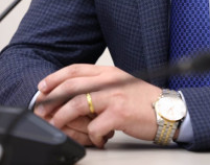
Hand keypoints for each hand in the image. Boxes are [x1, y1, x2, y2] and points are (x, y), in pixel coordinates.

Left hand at [33, 64, 162, 147]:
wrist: (168, 110)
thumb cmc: (144, 101)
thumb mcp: (121, 85)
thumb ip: (101, 86)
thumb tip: (76, 95)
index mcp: (109, 72)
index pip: (76, 69)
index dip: (55, 78)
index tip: (42, 88)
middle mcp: (110, 81)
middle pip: (71, 85)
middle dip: (51, 99)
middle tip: (41, 110)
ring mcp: (114, 96)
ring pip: (76, 105)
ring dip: (62, 118)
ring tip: (57, 128)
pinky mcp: (119, 114)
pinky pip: (95, 127)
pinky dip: (92, 137)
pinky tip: (98, 140)